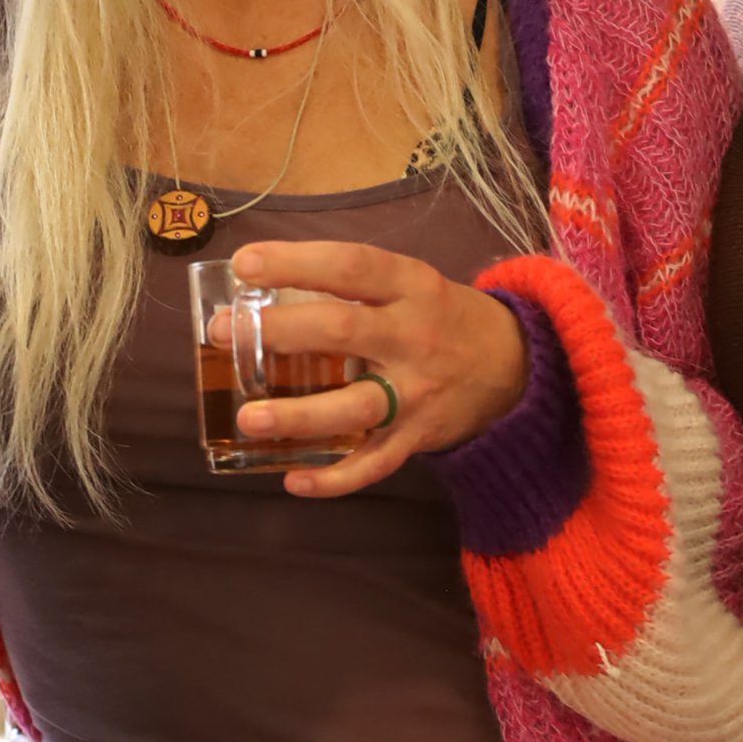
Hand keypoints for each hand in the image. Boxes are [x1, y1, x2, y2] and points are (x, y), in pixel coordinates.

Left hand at [224, 237, 528, 499]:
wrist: (518, 365)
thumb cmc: (443, 317)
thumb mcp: (411, 284)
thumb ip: (352, 287)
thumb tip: (263, 289)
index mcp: (411, 287)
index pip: (350, 266)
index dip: (296, 262)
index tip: (246, 263)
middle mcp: (414, 337)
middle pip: (343, 331)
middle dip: (279, 332)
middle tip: (224, 333)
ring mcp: (417, 392)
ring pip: (355, 406)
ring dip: (299, 414)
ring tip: (249, 417)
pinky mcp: (418, 436)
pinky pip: (374, 463)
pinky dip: (335, 478)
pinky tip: (294, 479)